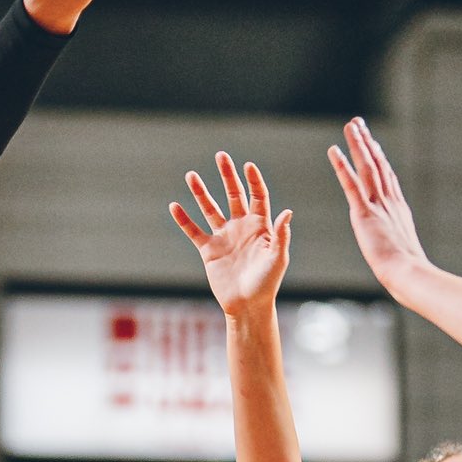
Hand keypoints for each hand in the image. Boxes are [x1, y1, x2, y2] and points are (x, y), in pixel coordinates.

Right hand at [170, 153, 290, 316]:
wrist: (247, 305)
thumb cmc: (267, 283)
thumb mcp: (278, 258)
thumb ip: (281, 235)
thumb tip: (287, 212)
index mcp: (260, 226)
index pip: (257, 196)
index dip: (253, 181)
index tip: (247, 166)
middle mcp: (241, 227)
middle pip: (233, 195)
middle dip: (227, 176)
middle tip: (221, 156)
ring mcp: (223, 237)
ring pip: (210, 208)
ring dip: (201, 192)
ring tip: (191, 175)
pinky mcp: (208, 250)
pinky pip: (194, 231)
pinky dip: (184, 220)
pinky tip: (174, 206)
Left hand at [328, 117, 427, 290]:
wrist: (406, 271)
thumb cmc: (406, 269)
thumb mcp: (403, 250)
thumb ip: (398, 240)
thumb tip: (400, 247)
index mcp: (398, 208)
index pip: (387, 176)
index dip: (379, 157)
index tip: (372, 143)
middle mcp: (390, 200)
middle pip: (378, 164)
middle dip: (368, 142)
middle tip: (358, 124)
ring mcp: (378, 205)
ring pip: (367, 167)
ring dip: (358, 144)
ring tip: (350, 126)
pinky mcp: (365, 213)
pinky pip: (351, 184)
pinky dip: (342, 165)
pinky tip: (333, 150)